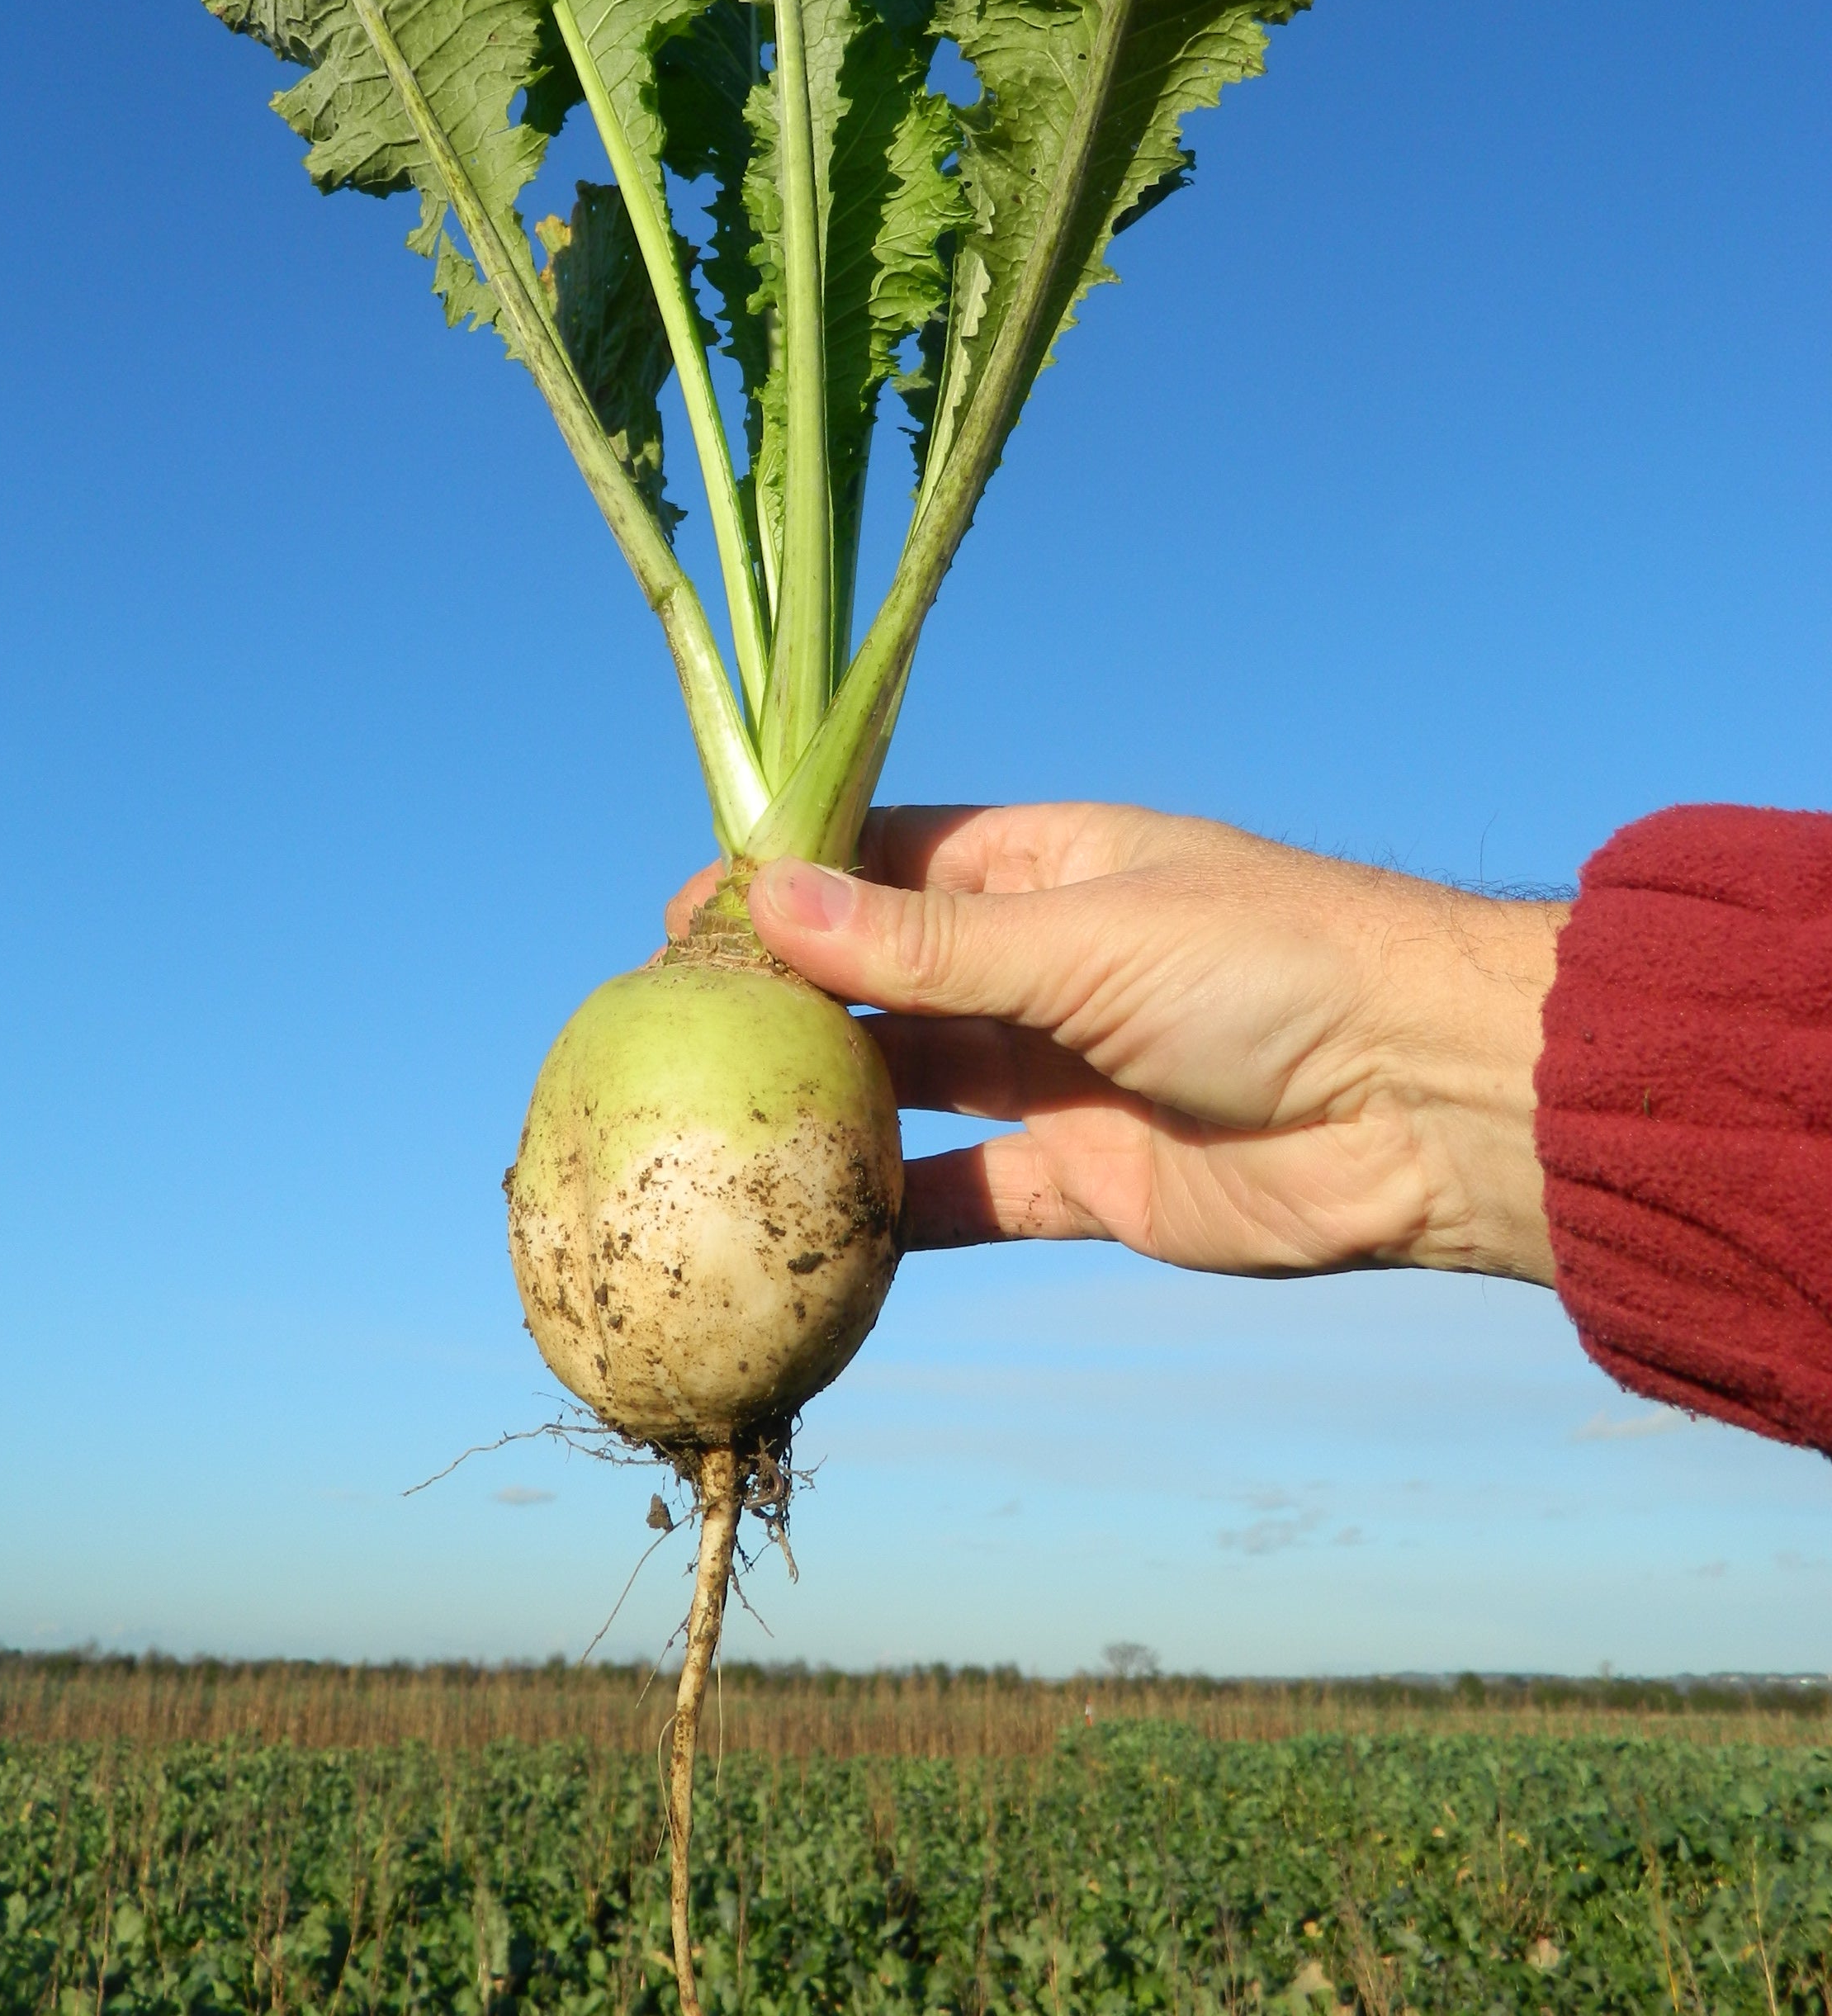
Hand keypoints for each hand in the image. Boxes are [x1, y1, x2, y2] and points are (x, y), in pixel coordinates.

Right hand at [666, 805, 1563, 1281]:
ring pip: (913, 1092)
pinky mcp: (1088, 1182)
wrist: (1428, 1105)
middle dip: (788, 1003)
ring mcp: (1062, 1076)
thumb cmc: (1274, 968)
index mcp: (1047, 868)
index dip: (787, 884)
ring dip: (827, 1111)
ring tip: (709, 1133)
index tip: (684, 916)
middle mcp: (1044, 966)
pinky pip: (967, 1200)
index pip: (886, 860)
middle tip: (668, 1037)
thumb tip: (772, 900)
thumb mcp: (1087, 938)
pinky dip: (896, 1218)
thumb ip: (929, 941)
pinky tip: (809, 1235)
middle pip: (883, 979)